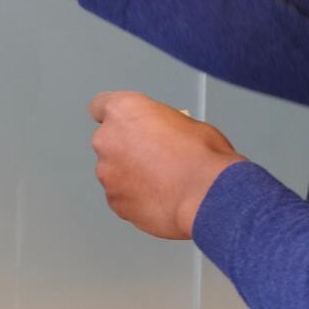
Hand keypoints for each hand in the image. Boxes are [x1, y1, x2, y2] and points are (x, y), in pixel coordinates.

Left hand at [89, 91, 244, 239]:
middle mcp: (107, 140)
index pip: (101, 106)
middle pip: (109, 142)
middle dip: (126, 149)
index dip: (116, 118)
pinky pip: (121, 197)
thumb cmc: (202, 157)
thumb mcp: (186, 123)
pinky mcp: (115, 202)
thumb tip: (162, 136)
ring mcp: (108, 174)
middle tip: (154, 157)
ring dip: (130, 175)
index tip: (125, 124)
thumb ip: (160, 125)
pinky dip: (135, 198)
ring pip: (114, 172)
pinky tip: (160, 198)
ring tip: (162, 182)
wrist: (207, 197)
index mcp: (123, 110)